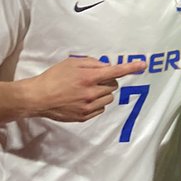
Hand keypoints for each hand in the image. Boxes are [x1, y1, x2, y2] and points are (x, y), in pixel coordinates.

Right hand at [27, 56, 146, 121]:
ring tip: (85, 90)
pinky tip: (82, 100)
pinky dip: (96, 103)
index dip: (130, 67)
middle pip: (113, 85)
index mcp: (89, 77)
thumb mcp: (72, 63)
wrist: (38, 98)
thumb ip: (92, 63)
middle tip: (92, 79)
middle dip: (107, 81)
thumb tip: (106, 66)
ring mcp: (88, 107)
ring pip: (108, 98)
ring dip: (102, 93)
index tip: (143, 65)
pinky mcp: (85, 117)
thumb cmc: (54, 77)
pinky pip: (101, 109)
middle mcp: (91, 92)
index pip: (115, 71)